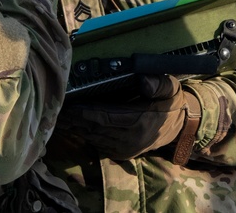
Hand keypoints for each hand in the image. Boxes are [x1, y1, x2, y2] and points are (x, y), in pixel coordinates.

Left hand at [49, 75, 201, 162]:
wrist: (181, 127)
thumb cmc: (171, 102)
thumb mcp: (171, 87)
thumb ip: (158, 83)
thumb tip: (143, 80)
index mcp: (140, 120)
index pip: (105, 116)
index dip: (84, 111)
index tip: (68, 104)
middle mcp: (131, 138)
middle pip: (95, 128)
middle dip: (73, 119)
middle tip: (54, 108)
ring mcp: (127, 148)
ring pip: (94, 138)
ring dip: (75, 128)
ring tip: (58, 116)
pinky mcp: (123, 153)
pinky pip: (99, 144)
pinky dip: (84, 135)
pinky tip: (72, 126)